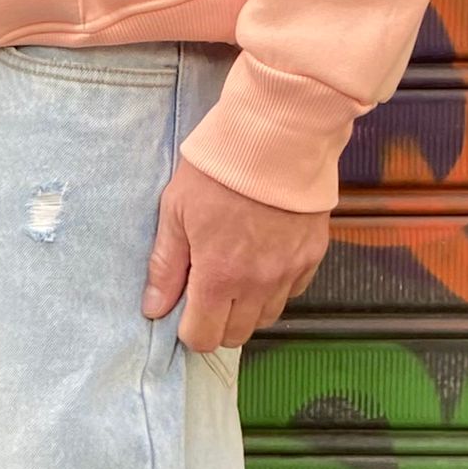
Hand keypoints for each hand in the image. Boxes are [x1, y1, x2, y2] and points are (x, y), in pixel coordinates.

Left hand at [142, 162, 329, 352]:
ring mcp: (289, 271)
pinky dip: (277, 286)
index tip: (185, 307)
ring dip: (248, 307)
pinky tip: (264, 258)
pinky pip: (293, 291)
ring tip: (237, 274)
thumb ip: (166, 266)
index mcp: (219, 276)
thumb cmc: (219, 166)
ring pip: (266, 317)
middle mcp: (258, 284)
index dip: (189, 328)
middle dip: (218, 321)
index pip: (203, 337)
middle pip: (235, 335)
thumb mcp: (176, 211)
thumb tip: (155, 309)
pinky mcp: (312, 254)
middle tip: (208, 290)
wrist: (279, 131)